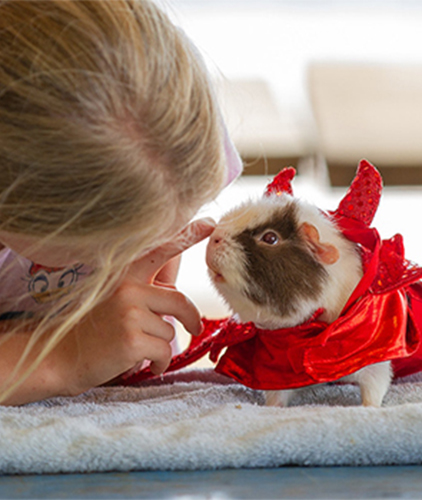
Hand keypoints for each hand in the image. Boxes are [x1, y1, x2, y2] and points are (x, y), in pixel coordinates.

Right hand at [60, 218, 215, 394]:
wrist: (62, 357)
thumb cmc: (95, 330)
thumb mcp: (117, 299)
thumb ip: (146, 290)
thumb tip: (175, 287)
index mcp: (125, 275)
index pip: (161, 251)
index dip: (187, 235)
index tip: (210, 222)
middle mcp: (127, 288)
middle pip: (179, 300)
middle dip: (191, 318)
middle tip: (194, 327)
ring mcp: (129, 312)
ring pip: (170, 330)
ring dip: (161, 344)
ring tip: (141, 348)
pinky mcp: (131, 338)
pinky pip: (164, 352)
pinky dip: (159, 363)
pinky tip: (146, 364)